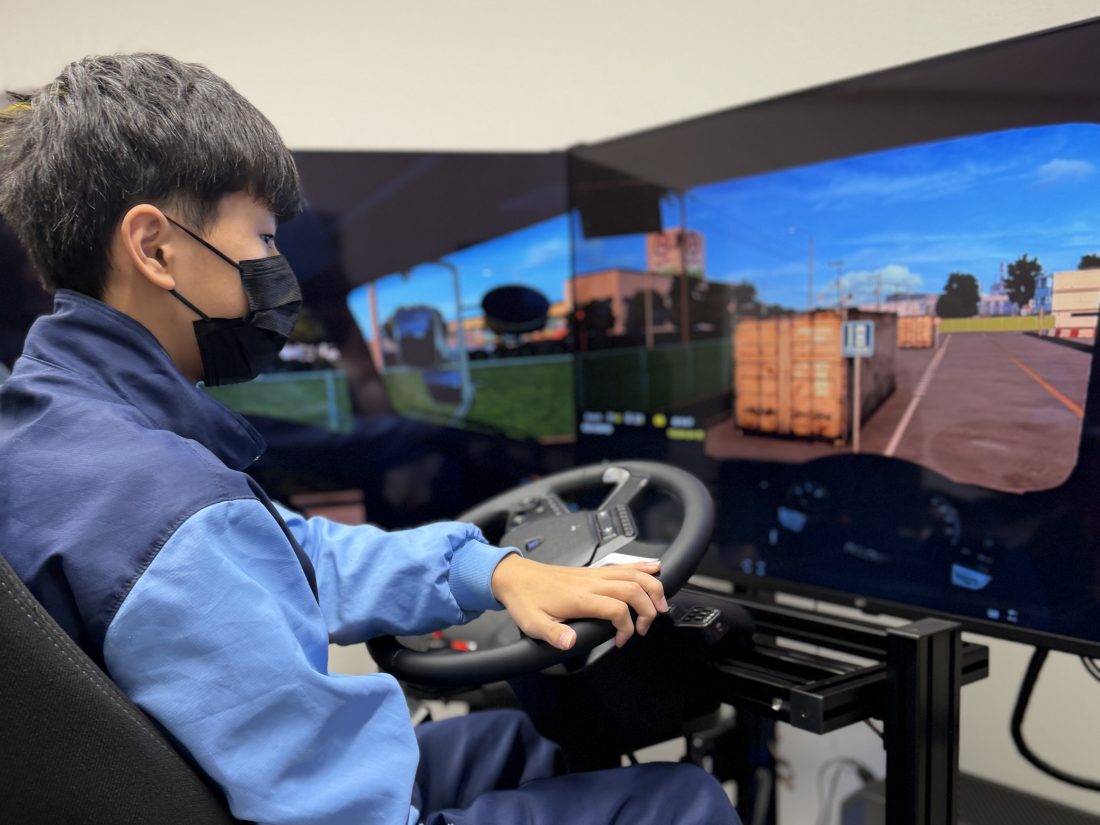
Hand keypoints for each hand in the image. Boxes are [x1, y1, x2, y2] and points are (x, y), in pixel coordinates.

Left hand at [490, 554, 667, 650]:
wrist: (515, 577)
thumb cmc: (525, 600)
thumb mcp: (533, 623)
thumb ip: (553, 634)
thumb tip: (570, 642)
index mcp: (580, 598)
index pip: (617, 609)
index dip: (626, 627)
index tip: (622, 641)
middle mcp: (591, 583)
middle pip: (633, 589)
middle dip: (649, 608)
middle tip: (647, 627)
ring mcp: (594, 575)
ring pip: (633, 574)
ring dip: (653, 587)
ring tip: (662, 604)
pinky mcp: (593, 571)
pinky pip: (624, 566)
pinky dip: (643, 567)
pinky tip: (654, 568)